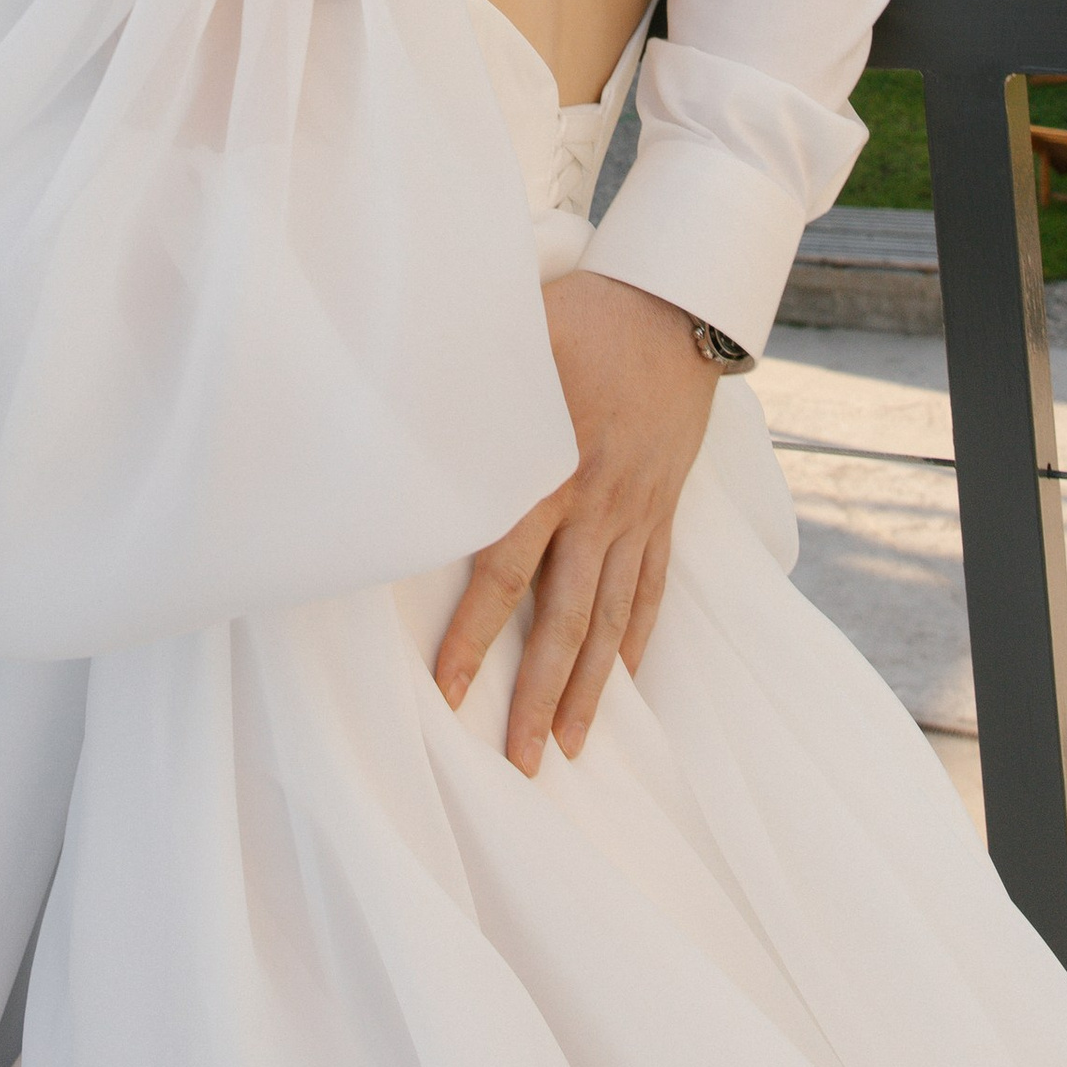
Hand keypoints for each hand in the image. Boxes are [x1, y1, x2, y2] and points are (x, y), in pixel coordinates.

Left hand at [433, 275, 718, 775]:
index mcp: (555, 468)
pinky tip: (625, 683)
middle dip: (540, 696)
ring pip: (613, 619)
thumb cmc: (584, 312)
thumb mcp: (515, 338)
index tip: (449, 694)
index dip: (475, 636)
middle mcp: (599, 504)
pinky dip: (639, 641)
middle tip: (520, 764)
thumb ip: (461, 387)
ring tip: (573, 750)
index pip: (505, 571)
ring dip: (593, 689)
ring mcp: (639, 512)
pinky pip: (653, 589)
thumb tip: (389, 414)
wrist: (678, 302)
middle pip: (566, 618)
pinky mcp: (664, 509)